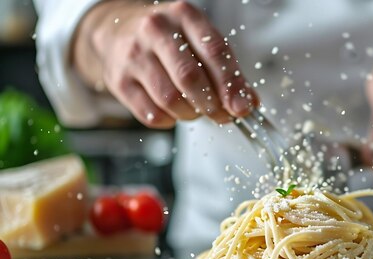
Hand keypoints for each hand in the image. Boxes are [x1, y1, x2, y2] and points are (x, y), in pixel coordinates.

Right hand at [73, 1, 257, 127]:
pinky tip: (173, 111)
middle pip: (190, 77)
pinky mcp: (119, 80)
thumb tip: (248, 102)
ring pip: (170, 99)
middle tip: (221, 115)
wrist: (116, 31)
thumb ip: (227, 70)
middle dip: (211, 104)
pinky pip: (151, 114)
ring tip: (195, 110)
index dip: (231, 84)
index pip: (215, 51)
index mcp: (184, 16)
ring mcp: (133, 55)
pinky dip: (169, 120)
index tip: (242, 107)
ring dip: (190, 114)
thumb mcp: (199, 40)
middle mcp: (156, 30)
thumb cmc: (168, 39)